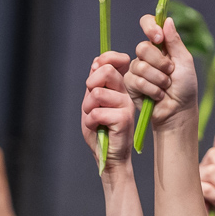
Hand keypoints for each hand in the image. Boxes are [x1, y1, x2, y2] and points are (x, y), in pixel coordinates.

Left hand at [82, 51, 135, 170]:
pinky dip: (90, 122)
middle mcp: (125, 93)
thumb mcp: (92, 103)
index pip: (117, 60)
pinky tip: (98, 128)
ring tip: (93, 119)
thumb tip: (96, 61)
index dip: (104, 59)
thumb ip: (94, 84)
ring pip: (97, 94)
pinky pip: (97, 113)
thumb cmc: (100, 130)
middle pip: (106, 71)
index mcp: (119, 87)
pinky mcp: (124, 118)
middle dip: (90, 85)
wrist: (108, 156)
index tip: (95, 71)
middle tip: (91, 102)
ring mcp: (126, 105)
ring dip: (88, 108)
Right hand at [128, 14, 198, 129]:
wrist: (178, 110)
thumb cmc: (185, 86)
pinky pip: (136, 81)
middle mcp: (146, 55)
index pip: (148, 24)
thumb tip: (167, 20)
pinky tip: (158, 95)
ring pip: (140, 66)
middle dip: (160, 63)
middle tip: (170, 72)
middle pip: (142, 47)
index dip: (150, 27)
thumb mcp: (184, 61)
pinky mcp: (130, 84)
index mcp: (160, 45)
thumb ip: (174, 41)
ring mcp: (137, 69)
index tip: (158, 37)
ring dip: (158, 79)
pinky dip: (151, 89)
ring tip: (166, 86)